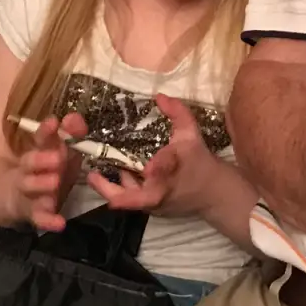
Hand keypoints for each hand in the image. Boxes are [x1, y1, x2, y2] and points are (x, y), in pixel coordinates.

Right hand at [15, 112, 86, 230]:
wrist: (17, 198)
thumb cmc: (48, 170)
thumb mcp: (63, 152)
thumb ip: (71, 135)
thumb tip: (74, 117)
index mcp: (39, 152)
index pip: (40, 139)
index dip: (46, 131)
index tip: (54, 122)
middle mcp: (30, 170)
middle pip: (29, 161)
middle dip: (42, 159)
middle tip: (58, 158)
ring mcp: (27, 192)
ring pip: (29, 187)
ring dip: (41, 184)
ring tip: (54, 183)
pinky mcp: (29, 213)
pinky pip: (36, 218)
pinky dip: (47, 220)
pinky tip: (59, 223)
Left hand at [86, 96, 222, 218]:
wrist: (214, 193)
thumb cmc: (200, 163)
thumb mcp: (192, 135)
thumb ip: (178, 113)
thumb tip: (159, 96)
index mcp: (168, 180)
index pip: (156, 177)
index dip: (142, 174)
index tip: (135, 168)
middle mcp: (158, 198)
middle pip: (128, 199)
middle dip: (107, 188)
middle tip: (91, 173)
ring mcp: (153, 207)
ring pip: (127, 200)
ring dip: (111, 186)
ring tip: (95, 170)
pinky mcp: (151, 209)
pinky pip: (132, 199)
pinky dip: (123, 186)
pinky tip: (114, 171)